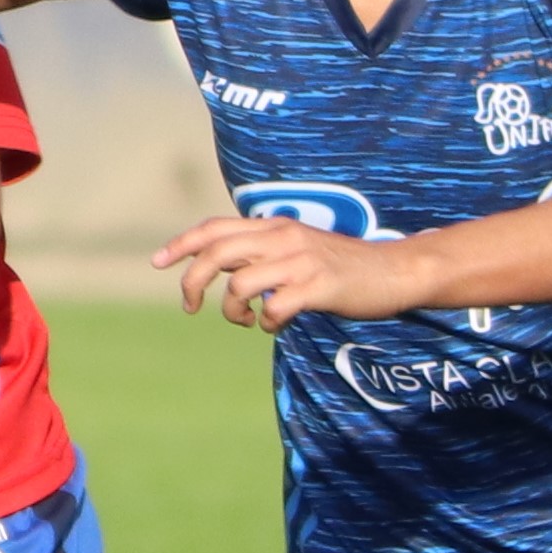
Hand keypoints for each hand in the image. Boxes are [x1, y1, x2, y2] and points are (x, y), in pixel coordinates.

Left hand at [152, 210, 413, 332]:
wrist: (394, 271)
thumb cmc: (341, 266)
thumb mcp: (296, 249)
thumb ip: (260, 253)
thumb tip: (220, 267)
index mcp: (274, 226)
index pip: (215, 227)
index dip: (182, 243)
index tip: (157, 261)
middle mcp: (283, 238)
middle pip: (217, 254)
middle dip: (193, 282)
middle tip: (192, 307)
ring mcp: (301, 261)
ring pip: (240, 285)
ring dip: (232, 310)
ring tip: (246, 321)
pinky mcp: (319, 286)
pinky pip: (275, 308)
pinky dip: (266, 323)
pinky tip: (276, 325)